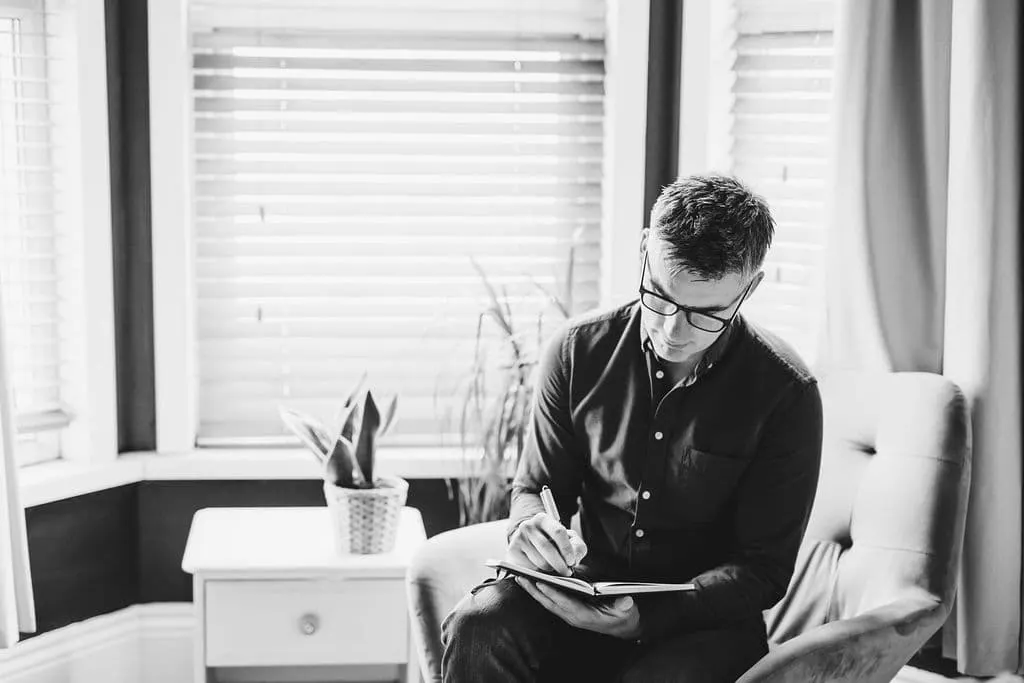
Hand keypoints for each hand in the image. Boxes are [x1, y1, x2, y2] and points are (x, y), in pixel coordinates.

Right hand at [506, 512, 587, 576]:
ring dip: (550, 570)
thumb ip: (577, 546)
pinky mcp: (512, 551)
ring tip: (555, 570)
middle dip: (560, 564)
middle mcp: (528, 525)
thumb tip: (574, 558)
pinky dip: (539, 573)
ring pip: (539, 561)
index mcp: (543, 519)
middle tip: (567, 572)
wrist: (529, 543)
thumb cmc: (553, 542)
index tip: (572, 561)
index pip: (558, 532)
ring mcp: (518, 538)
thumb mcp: (568, 540)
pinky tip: (542, 571)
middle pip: (547, 548)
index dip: (567, 549)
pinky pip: (530, 568)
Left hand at [514, 577, 640, 638]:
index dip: (553, 593)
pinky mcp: (567, 611)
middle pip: (550, 602)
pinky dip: (539, 592)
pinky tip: (531, 582)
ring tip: (520, 576)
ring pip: (547, 602)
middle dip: (534, 590)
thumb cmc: (622, 616)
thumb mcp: (626, 611)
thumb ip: (624, 606)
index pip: (565, 603)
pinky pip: (550, 601)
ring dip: (533, 591)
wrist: (621, 627)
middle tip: (520, 576)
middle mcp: (573, 616)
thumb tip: (626, 600)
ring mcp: (569, 615)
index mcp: (585, 616)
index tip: (540, 582)